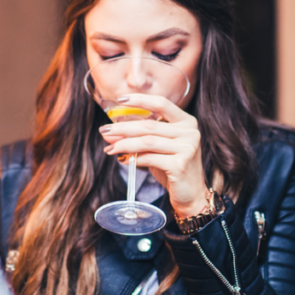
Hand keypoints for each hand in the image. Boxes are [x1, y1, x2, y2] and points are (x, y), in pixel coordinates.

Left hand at [99, 93, 206, 218]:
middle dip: (122, 128)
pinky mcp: (181, 164)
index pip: (161, 103)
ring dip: (124, 144)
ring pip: (147, 141)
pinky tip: (124, 161)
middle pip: (149, 125)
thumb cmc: (172, 168)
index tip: (120, 100)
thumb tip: (108, 133)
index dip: (140, 100)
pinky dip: (134, 159)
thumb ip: (137, 138)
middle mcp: (190, 132)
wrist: (191, 194)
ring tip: (109, 148)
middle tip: (104, 130)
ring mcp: (187, 148)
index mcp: (186, 121)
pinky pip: (150, 158)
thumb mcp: (155, 149)